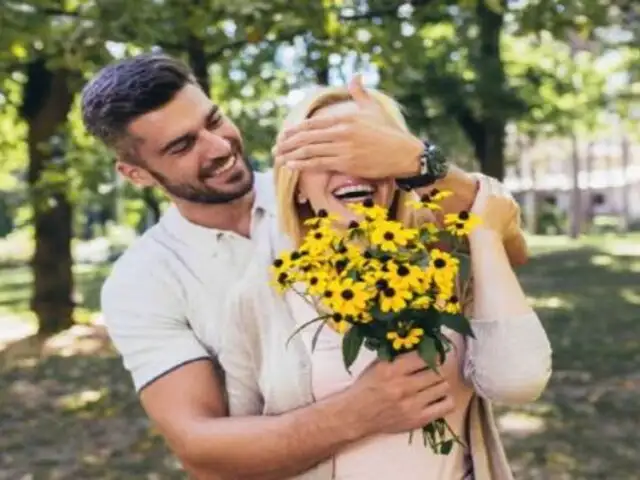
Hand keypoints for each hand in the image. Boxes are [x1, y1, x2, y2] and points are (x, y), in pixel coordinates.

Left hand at [272, 75, 423, 178]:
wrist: (404, 153)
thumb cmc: (389, 132)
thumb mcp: (374, 108)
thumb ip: (360, 93)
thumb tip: (356, 77)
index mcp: (345, 118)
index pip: (313, 124)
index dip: (295, 130)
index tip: (283, 135)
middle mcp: (342, 132)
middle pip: (307, 138)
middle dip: (288, 143)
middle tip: (276, 149)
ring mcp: (343, 149)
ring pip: (310, 151)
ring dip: (291, 155)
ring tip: (279, 159)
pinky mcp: (347, 163)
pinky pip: (319, 164)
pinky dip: (303, 165)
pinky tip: (292, 166)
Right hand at [344, 351, 454, 436]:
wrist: (356, 415)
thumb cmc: (367, 387)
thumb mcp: (378, 365)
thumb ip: (399, 357)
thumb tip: (423, 346)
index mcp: (392, 369)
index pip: (424, 356)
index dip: (432, 355)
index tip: (433, 355)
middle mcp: (404, 385)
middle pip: (437, 372)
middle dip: (437, 369)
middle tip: (434, 371)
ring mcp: (412, 404)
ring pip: (444, 386)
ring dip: (441, 384)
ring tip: (434, 385)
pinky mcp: (418, 419)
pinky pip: (446, 405)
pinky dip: (446, 400)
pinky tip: (437, 398)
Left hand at [470, 174, 520, 239]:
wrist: (487, 239)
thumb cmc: (492, 242)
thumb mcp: (504, 237)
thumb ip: (507, 232)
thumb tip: (510, 237)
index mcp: (514, 209)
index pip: (505, 197)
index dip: (496, 194)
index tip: (487, 195)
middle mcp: (509, 200)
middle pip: (500, 188)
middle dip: (490, 186)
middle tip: (480, 185)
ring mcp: (499, 196)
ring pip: (492, 182)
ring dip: (484, 181)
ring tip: (474, 180)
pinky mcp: (488, 194)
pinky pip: (484, 180)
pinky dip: (477, 178)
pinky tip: (471, 177)